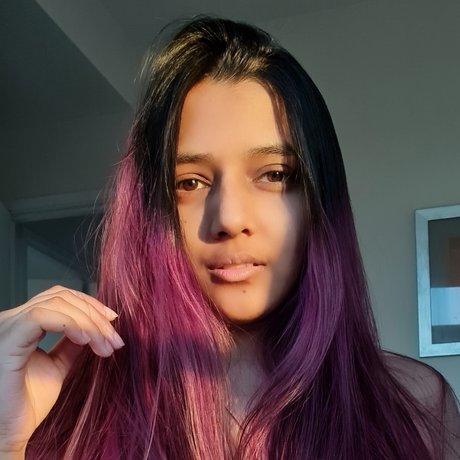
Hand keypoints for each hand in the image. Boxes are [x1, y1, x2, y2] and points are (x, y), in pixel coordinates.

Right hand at [0, 286, 123, 455]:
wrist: (8, 435)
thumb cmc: (26, 405)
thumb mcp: (57, 366)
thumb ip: (70, 343)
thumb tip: (92, 326)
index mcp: (21, 324)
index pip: (59, 297)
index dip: (89, 304)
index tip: (112, 321)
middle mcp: (11, 321)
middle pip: (61, 297)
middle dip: (94, 314)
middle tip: (114, 339)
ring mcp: (7, 328)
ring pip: (56, 303)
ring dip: (88, 321)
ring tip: (104, 344)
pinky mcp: (7, 341)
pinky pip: (40, 317)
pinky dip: (70, 324)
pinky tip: (86, 340)